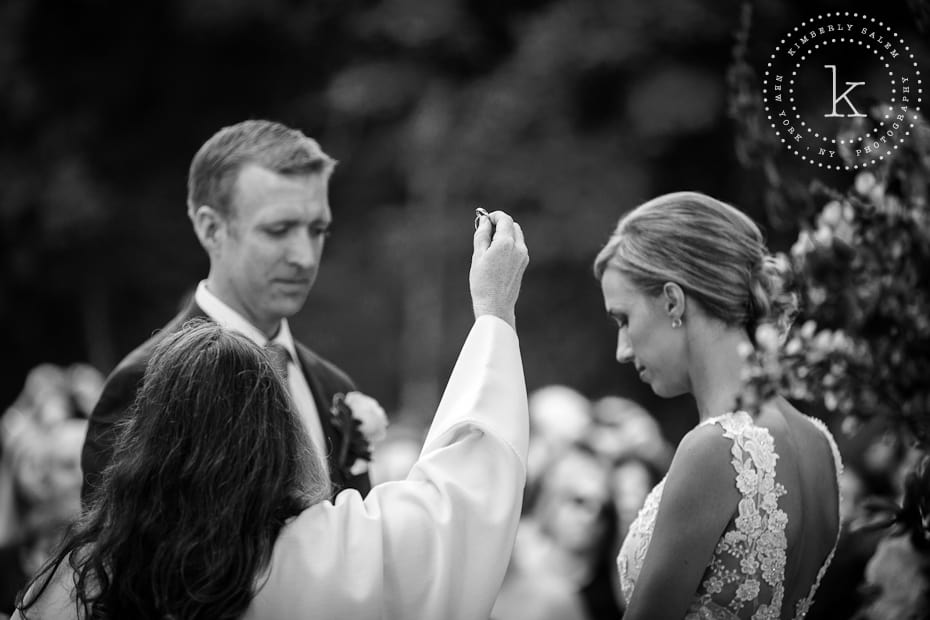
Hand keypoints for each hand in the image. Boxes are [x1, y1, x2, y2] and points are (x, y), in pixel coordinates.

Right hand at [470, 210, 528, 328]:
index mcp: (506, 243)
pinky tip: (496, 256)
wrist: (495, 306)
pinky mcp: (523, 265)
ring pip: (516, 236)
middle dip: (500, 224)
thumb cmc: (482, 282)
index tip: (484, 219)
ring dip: (505, 234)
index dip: (494, 216)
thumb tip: (484, 220)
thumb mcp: (478, 256)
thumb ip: (482, 234)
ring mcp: (523, 256)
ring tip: (489, 245)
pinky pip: (518, 247)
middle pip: (512, 226)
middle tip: (485, 231)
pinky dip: (509, 245)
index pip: (504, 219)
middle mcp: (519, 247)